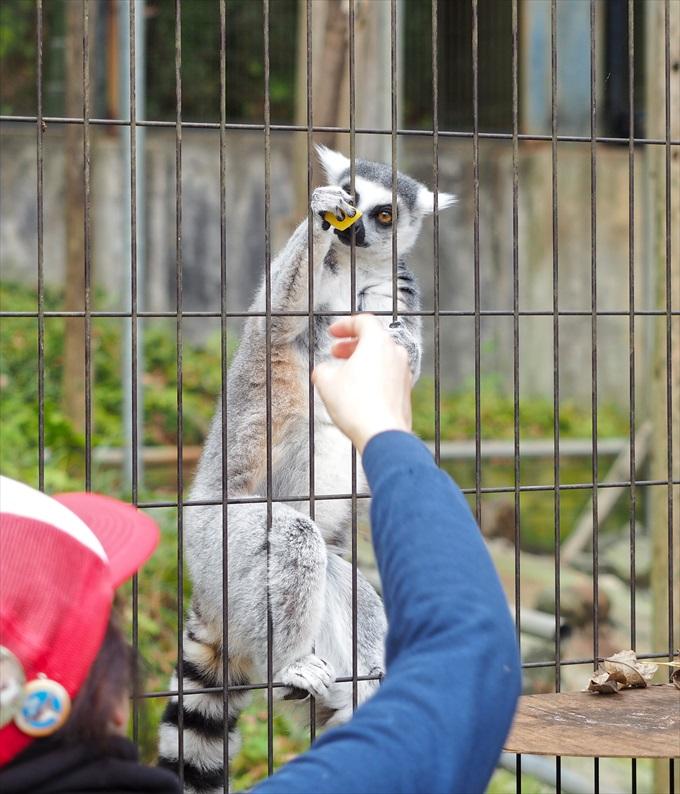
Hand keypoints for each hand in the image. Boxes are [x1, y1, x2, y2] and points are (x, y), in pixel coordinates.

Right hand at [312, 314, 411, 453]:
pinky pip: (387, 375)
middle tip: (336, 352)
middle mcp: (395, 352)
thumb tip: (324, 371)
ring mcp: (404, 372)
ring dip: (363, 361)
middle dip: (352, 344)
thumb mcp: (325, 382)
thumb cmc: (356, 405)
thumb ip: (322, 368)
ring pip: (381, 357)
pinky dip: (373, 375)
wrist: (382, 434)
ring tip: (345, 374)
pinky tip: (359, 391)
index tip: (333, 332)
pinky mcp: (406, 390)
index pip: (363, 321)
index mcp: (378, 342)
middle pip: (373, 339)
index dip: (344, 325)